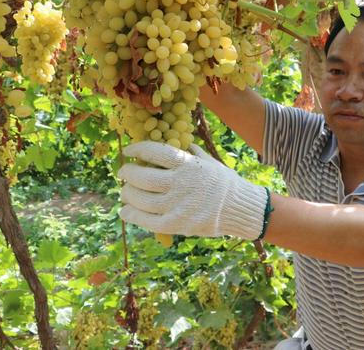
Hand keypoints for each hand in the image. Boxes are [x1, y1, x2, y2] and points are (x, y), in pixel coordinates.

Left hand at [117, 141, 268, 239]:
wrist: (240, 208)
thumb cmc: (224, 183)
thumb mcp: (209, 160)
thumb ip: (190, 151)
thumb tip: (175, 139)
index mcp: (188, 164)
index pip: (154, 152)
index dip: (137, 150)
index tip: (129, 151)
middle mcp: (180, 183)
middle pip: (142, 177)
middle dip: (127, 173)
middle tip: (123, 173)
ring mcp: (177, 205)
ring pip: (140, 199)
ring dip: (127, 194)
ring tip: (125, 192)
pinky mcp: (176, 224)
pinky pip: (147, 220)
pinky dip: (132, 215)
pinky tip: (126, 210)